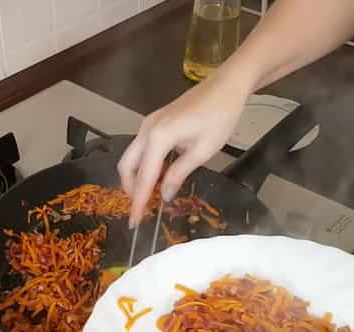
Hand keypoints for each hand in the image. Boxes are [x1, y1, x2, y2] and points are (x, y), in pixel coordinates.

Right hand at [117, 69, 251, 227]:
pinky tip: (160, 176)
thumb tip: (164, 195)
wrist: (227, 86)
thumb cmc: (220, 117)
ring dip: (138, 177)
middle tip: (143, 208)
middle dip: (131, 189)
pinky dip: (145, 165)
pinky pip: (142, 148)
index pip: (144, 177)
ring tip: (154, 195)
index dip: (139, 202)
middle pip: (127, 166)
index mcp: (158, 137)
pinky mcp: (155, 122)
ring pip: (132, 157)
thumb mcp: (203, 151)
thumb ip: (179, 174)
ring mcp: (148, 124)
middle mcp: (146, 130)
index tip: (135, 222)